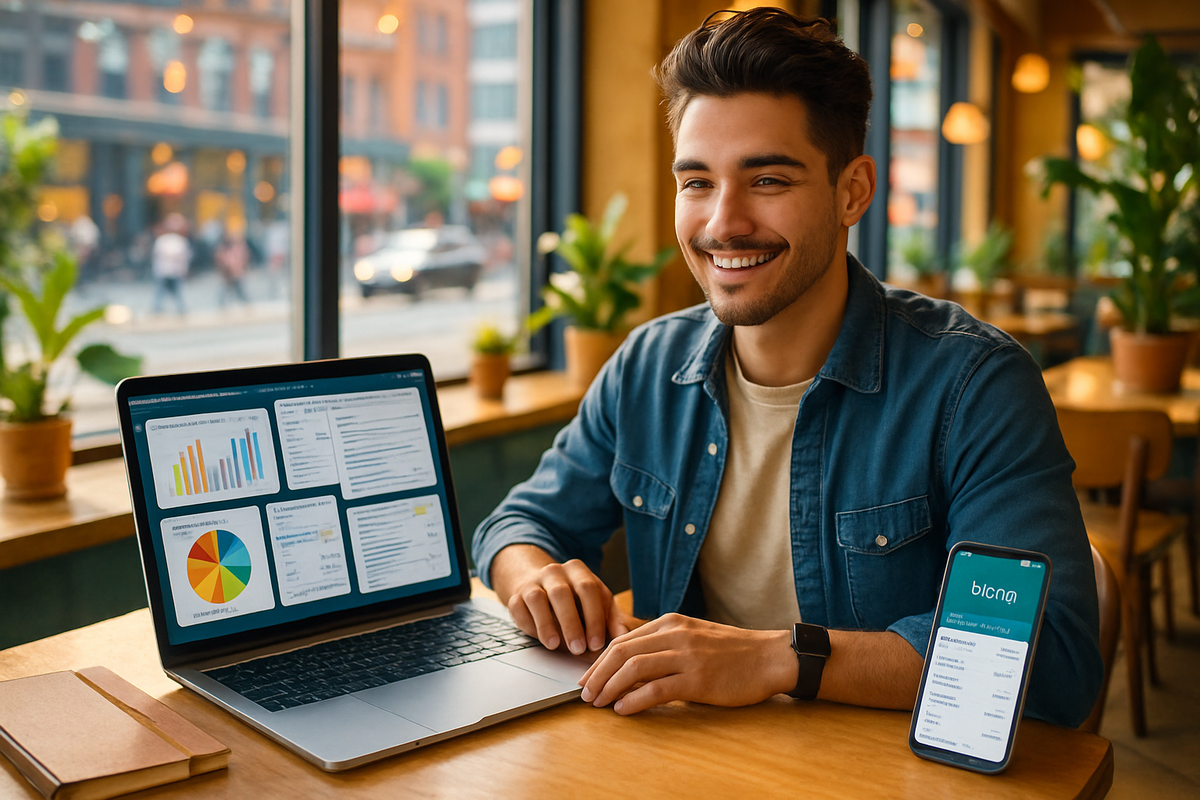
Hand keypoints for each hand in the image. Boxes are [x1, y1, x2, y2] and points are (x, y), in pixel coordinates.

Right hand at [503, 556, 631, 654]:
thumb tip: (623, 636)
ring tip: (556, 646)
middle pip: (562, 594)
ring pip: (537, 599)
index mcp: (578, 570)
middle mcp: (554, 572)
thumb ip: (611, 619)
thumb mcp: (596, 604)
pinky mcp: (515, 596)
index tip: (597, 643)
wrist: (538, 586)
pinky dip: (530, 626)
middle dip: (571, 624)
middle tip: (579, 649)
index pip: (589, 589)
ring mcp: (532, 582)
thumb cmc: (574, 601)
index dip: (594, 617)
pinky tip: (542, 641)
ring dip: (547, 625)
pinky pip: (519, 609)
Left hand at [578, 613, 795, 714]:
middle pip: (621, 651)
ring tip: (599, 704)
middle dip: (597, 674)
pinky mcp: (698, 679)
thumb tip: (630, 660)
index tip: (588, 677)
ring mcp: (686, 656)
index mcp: (670, 622)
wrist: (770, 657)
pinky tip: (623, 709)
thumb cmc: (733, 651)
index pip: (623, 640)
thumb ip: (664, 643)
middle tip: (585, 693)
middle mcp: (675, 635)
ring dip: (610, 687)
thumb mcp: (693, 634)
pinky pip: (656, 689)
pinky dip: (633, 700)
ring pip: (633, 668)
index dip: (600, 660)